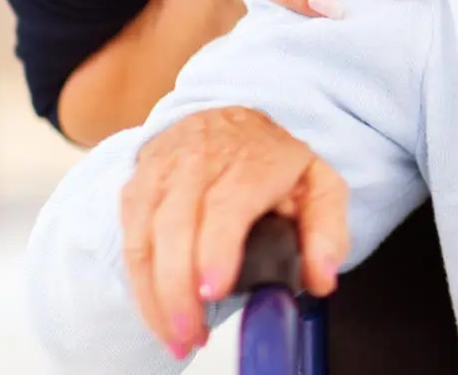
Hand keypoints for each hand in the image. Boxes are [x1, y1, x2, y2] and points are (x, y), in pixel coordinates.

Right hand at [120, 107, 346, 358]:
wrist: (227, 121)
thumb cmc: (273, 160)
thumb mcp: (318, 184)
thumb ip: (326, 232)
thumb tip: (322, 278)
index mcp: (251, 160)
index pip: (226, 204)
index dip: (216, 249)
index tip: (213, 290)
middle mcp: (198, 162)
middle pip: (176, 226)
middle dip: (177, 289)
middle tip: (191, 334)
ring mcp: (161, 175)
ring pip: (145, 238)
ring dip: (154, 296)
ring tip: (177, 337)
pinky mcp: (135, 191)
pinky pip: (130, 243)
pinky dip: (140, 287)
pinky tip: (159, 317)